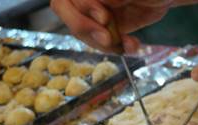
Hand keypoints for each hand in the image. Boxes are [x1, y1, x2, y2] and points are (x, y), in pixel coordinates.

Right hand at [50, 0, 174, 52]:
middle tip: (107, 40)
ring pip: (82, 30)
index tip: (104, 18)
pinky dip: (115, 47)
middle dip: (85, 28)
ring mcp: (93, 10)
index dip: (84, 7)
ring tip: (128, 45)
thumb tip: (101, 1)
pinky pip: (99, 41)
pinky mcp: (104, 26)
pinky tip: (132, 45)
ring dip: (104, 43)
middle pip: (66, 11)